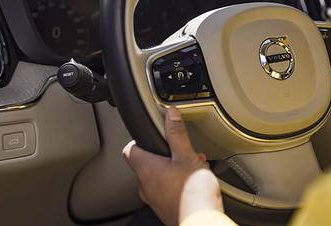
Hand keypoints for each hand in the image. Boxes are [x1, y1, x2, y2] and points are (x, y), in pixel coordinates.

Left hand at [123, 107, 222, 225]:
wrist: (200, 223)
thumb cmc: (192, 194)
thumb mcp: (187, 156)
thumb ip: (177, 134)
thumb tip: (170, 114)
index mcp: (146, 170)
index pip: (130, 150)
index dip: (139, 139)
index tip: (151, 133)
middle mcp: (146, 187)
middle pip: (147, 163)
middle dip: (165, 153)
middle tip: (181, 149)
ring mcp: (155, 200)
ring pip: (160, 176)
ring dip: (175, 168)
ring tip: (194, 165)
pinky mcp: (166, 208)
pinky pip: (168, 190)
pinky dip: (179, 182)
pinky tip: (196, 181)